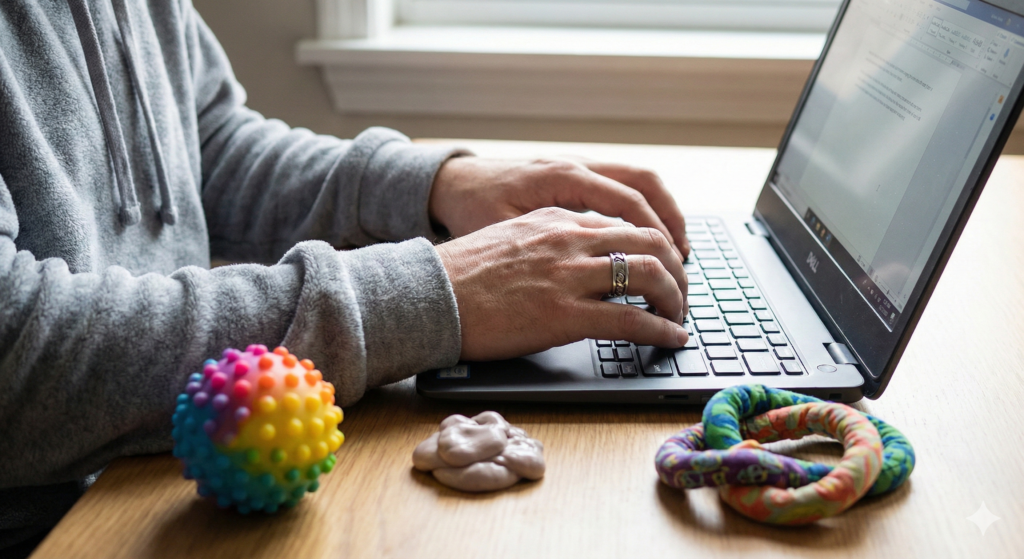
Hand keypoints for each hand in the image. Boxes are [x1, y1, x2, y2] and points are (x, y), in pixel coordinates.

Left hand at [429, 157, 689, 258]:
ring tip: (678, 251)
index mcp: (562, 177)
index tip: (671, 264)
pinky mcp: (576, 177)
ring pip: (638, 180)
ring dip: (662, 213)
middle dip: (671, 221)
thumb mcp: (506, 233)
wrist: (451, 184)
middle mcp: (576, 165)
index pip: (626, 199)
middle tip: (685, 261)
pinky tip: (647, 239)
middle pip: (643, 182)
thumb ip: (549, 251)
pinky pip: (622, 186)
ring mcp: (578, 167)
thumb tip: (590, 283)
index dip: (655, 233)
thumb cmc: (472, 209)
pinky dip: (643, 210)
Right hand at [435, 208, 688, 360]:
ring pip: (649, 275)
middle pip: (649, 242)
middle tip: (682, 293)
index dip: (654, 247)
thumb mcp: (508, 239)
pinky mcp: (564, 315)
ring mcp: (569, 276)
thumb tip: (574, 261)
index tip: (663, 266)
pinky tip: (672, 339)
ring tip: (680, 317)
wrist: (425, 296)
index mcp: (556, 219)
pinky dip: (661, 330)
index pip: (625, 223)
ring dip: (676, 298)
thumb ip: (547, 242)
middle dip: (676, 269)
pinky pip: (632, 319)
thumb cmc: (458, 275)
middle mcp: (570, 239)